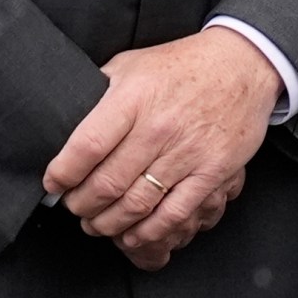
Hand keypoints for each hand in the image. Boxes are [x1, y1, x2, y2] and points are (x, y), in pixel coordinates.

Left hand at [42, 28, 282, 267]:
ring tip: (98, 223)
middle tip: (76, 208)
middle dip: (81, 206)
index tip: (54, 183)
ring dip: (108, 224)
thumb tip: (61, 122)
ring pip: (136, 205)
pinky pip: (174, 213)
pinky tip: (133, 233)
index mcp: (134, 97)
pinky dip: (148, 231)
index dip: (63, 173)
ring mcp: (188, 151)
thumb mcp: (132, 65)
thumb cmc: (182, 66)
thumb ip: (98, 92)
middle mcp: (159, 126)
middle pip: (107, 183)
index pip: (86, 146)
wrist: (243, 63)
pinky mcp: (213, 170)